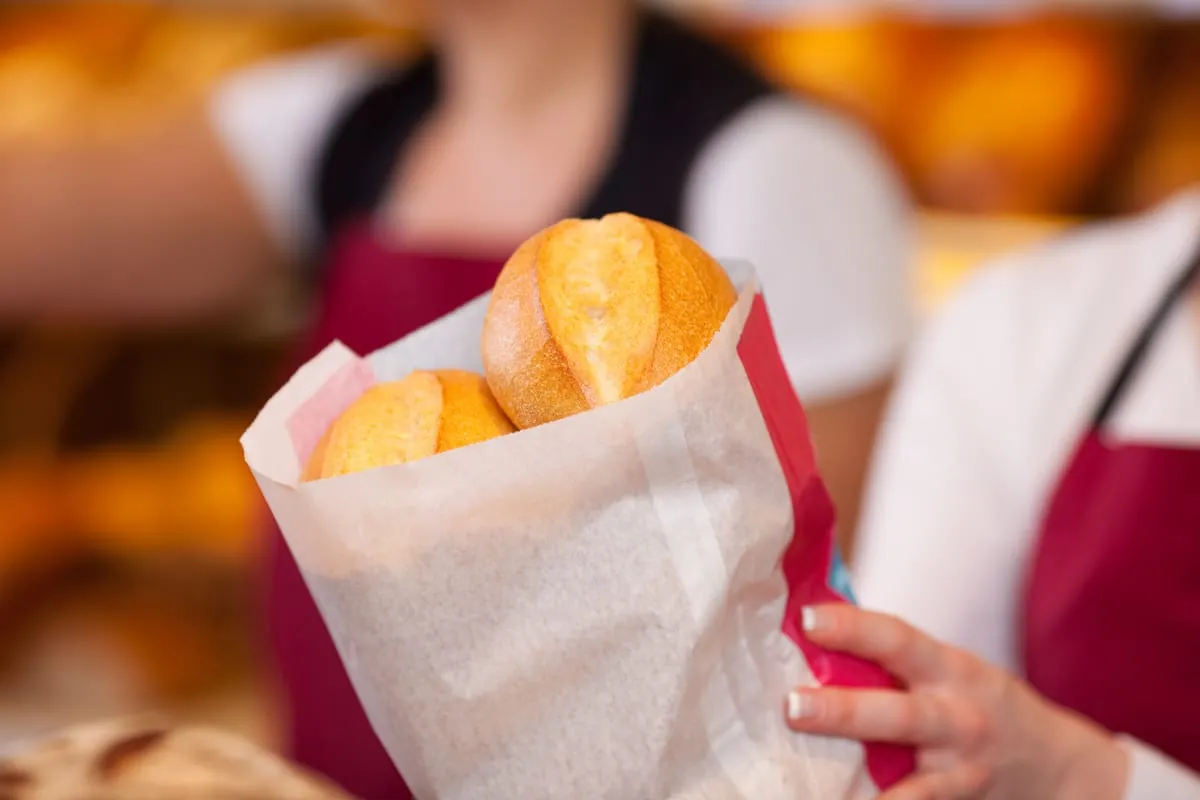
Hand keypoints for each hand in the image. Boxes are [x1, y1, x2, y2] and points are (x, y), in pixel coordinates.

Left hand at [785, 604, 1129, 798]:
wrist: (1057, 767)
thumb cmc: (977, 703)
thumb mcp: (949, 669)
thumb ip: (895, 658)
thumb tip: (809, 628)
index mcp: (949, 670)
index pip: (897, 639)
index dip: (853, 627)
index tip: (808, 619)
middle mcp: (958, 721)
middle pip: (899, 715)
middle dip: (845, 711)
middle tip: (793, 706)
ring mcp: (962, 774)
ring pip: (914, 787)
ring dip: (869, 791)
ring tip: (817, 791)